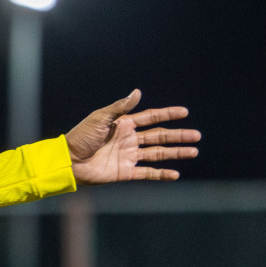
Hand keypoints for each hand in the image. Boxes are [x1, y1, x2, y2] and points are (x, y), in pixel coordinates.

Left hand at [65, 90, 199, 184]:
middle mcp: (129, 140)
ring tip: (193, 151)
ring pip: (157, 154)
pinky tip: (175, 174)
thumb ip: (120, 107)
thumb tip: (138, 92)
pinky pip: (147, 173)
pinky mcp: (124, 172)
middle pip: (159, 136)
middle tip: (197, 136)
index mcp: (124, 125)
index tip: (185, 112)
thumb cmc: (81, 137)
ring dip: (175, 153)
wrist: (68, 160)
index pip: (151, 118)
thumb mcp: (100, 118)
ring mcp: (128, 156)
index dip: (167, 115)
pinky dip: (161, 174)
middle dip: (178, 136)